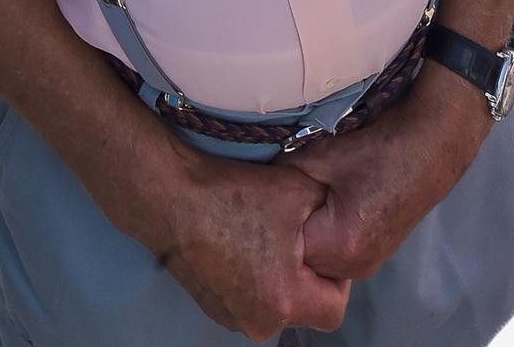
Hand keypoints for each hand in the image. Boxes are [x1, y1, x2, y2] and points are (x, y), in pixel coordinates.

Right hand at [155, 146, 349, 339]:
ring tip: (265, 234)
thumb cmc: (234, 195)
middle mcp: (259, 323)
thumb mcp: (298, 190)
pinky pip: (250, 299)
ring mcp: (232, 319)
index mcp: (284, 302)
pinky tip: (242, 241)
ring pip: (276, 304)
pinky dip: (254, 277)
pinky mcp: (213, 308)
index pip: (335, 309)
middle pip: (304, 309)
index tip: (323, 245)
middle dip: (306, 275)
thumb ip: (329, 211)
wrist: (170, 198)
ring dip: (279, 277)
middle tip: (295, 236)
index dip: (337, 277)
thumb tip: (342, 219)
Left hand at [286, 76, 486, 282]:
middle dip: (288, 233)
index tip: (266, 199)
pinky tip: (326, 205)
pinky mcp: (374, 256)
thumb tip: (256, 190)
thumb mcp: (320, 157)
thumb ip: (283, 179)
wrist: (428, 146)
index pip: (285, 248)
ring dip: (307, 234)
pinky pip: (335, 254)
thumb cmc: (375, 149)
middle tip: (280, 200)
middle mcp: (354, 269)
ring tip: (305, 200)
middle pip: (301, 260)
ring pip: (318, 259)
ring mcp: (367, 266)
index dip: (273, 222)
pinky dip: (325, 233)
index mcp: (339, 248)